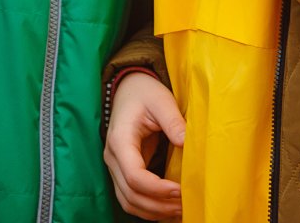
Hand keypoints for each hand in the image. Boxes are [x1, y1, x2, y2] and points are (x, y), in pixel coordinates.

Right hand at [104, 72, 184, 218]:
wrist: (129, 89)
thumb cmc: (145, 93)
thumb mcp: (161, 100)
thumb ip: (173, 121)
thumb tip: (187, 143)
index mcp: (120, 140)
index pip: (134, 176)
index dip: (157, 189)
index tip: (180, 190)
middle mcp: (113, 158)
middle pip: (131, 195)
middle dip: (158, 205)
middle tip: (185, 205)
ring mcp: (115, 167)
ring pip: (128, 201)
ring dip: (153, 211)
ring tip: (180, 210)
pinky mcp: (122, 171)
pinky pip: (130, 198)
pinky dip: (147, 208)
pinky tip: (167, 208)